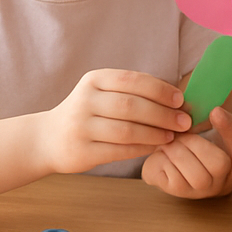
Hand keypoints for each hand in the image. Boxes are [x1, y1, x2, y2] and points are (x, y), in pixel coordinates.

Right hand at [41, 69, 189, 173]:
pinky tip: (156, 147)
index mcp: (93, 80)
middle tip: (184, 122)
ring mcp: (81, 127)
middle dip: (163, 114)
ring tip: (172, 136)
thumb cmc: (88, 113)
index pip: (132, 80)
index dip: (160, 90)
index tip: (180, 100)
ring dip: (155, 134)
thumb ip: (132, 92)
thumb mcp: (101, 93)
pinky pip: (120, 150)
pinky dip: (142, 148)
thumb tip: (176, 99)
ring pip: (127, 130)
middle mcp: (85, 100)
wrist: (48, 139)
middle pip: (131, 106)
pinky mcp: (82, 151)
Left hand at [142, 107, 231, 198]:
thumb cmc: (192, 143)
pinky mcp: (179, 193)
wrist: (168, 161)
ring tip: (169, 142)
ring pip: (197, 176)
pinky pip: (175, 180)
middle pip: (220, 165)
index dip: (231, 130)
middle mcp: (222, 182)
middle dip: (196, 143)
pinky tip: (162, 154)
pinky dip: (164, 161)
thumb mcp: (208, 131)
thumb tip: (213, 110)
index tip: (215, 111)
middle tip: (181, 132)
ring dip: (178, 151)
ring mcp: (201, 191)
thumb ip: (214, 120)